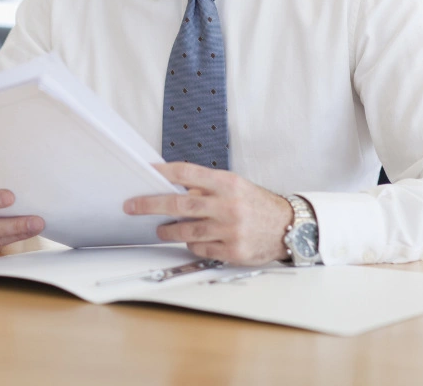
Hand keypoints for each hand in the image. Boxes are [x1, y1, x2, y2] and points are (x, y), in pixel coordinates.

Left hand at [123, 162, 293, 264]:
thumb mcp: (235, 186)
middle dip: (151, 204)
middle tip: (132, 206)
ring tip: (161, 228)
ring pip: (187, 230)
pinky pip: (200, 248)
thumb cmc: (257, 205)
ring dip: (168, 230)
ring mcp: (230, 230)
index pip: (188, 173)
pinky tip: (193, 239)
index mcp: (228, 184)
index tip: (145, 172)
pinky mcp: (233, 251)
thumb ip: (207, 187)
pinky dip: (192, 243)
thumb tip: (172, 188)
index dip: (164, 172)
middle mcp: (229, 205)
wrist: (289, 227)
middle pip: (180, 204)